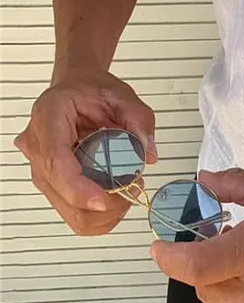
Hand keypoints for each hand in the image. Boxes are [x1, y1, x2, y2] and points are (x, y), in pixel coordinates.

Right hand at [14, 70, 157, 236]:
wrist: (76, 88)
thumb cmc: (91, 90)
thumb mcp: (122, 95)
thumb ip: (140, 119)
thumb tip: (147, 154)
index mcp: (50, 116)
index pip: (56, 161)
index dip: (78, 188)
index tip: (103, 201)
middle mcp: (37, 145)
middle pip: (60, 192)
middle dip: (100, 204)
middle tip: (132, 189)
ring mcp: (40, 166)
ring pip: (66, 209)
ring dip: (100, 212)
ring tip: (126, 192)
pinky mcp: (51, 181)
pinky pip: (70, 210)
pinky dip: (96, 213)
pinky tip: (114, 196)